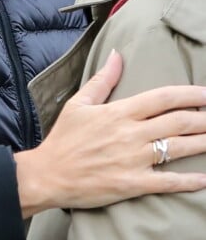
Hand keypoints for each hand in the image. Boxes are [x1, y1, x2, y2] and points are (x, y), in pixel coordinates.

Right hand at [15, 50, 205, 217]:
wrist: (49, 174)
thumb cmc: (63, 138)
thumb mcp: (79, 103)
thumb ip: (102, 79)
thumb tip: (116, 54)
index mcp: (119, 112)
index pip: (163, 98)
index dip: (189, 94)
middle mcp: (131, 134)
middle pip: (178, 122)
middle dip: (203, 118)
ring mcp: (134, 160)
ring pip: (178, 149)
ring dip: (202, 142)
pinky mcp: (133, 184)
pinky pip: (168, 182)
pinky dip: (189, 181)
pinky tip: (204, 178)